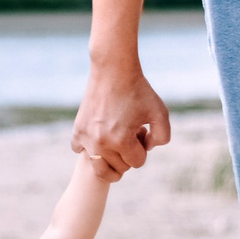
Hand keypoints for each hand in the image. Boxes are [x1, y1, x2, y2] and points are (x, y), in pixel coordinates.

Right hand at [73, 58, 169, 178]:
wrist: (113, 70)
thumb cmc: (138, 90)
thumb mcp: (161, 113)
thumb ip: (162, 138)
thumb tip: (146, 149)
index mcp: (121, 141)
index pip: (137, 163)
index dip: (143, 149)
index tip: (141, 131)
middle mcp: (101, 143)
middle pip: (119, 168)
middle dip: (128, 154)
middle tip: (130, 133)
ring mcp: (86, 138)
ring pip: (99, 166)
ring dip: (110, 158)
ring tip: (117, 140)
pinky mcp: (77, 130)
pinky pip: (81, 151)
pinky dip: (90, 148)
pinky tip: (99, 135)